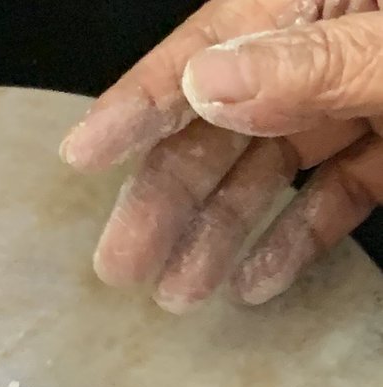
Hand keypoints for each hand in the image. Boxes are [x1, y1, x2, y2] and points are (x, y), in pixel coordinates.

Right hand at [60, 0, 382, 310]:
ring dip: (218, 232)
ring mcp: (360, 99)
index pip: (215, 41)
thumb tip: (210, 83)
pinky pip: (331, 195)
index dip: (143, 101)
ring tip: (176, 293)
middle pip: (226, 120)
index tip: (83, 153)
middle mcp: (331, 45)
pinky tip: (256, 281)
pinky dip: (297, 239)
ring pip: (269, 166)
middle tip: (122, 259)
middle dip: (168, 196)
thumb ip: (313, 65)